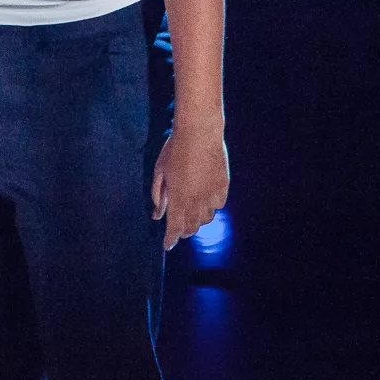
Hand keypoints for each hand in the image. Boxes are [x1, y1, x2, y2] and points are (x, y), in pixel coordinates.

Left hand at [152, 123, 229, 251]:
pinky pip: (218, 205)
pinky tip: (205, 200)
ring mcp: (212, 195)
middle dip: (183, 231)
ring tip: (190, 214)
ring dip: (197, 220)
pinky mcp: (223, 187)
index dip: (170, 239)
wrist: (200, 133)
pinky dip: (210, 207)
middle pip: (191, 227)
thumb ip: (158, 195)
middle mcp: (196, 201)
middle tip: (177, 229)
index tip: (166, 245)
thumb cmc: (174, 149)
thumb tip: (156, 214)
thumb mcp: (160, 172)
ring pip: (206, 219)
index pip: (174, 227)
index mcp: (178, 198)